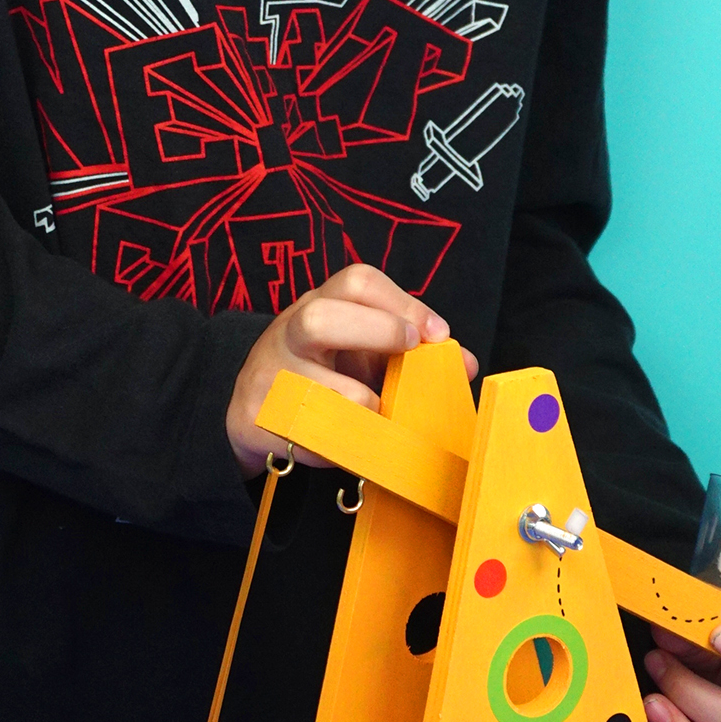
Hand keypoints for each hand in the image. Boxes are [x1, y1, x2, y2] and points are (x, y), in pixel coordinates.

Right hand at [226, 264, 477, 474]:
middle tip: (412, 351)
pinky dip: (341, 437)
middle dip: (376, 332)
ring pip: (311, 382)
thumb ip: (412, 354)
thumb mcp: (364, 353)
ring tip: (383, 411)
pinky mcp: (260, 416)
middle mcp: (290, 332)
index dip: (402, 303)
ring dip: (360, 400)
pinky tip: (357, 440)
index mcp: (321, 303)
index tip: (437, 334)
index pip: (356, 281)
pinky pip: (306, 429)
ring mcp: (271, 374)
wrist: (255, 406)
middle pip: (320, 317)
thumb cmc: (323, 372)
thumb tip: (465, 364)